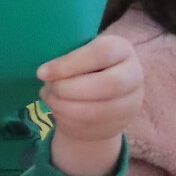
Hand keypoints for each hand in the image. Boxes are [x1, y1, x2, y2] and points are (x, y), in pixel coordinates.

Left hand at [39, 35, 141, 175]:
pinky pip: (91, 127)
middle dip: (70, 89)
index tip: (42, 73)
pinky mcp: (122, 124)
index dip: (70, 64)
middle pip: (108, 83)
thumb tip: (46, 74)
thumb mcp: (76, 57)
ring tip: (50, 99)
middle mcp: (134, 74)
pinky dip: (67, 120)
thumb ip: (66, 61)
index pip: (102, 53)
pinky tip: (58, 111)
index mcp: (121, 49)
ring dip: (65, 107)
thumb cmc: (81, 67)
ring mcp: (132, 102)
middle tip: (49, 88)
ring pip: (98, 111)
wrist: (96, 95)